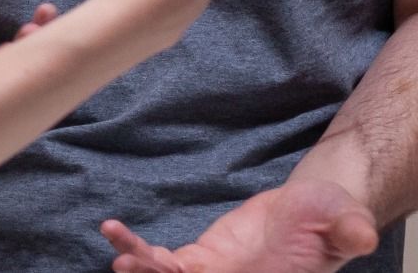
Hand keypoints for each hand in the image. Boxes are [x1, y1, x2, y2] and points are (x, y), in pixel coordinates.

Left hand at [101, 179, 378, 272]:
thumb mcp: (345, 218)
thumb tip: (361, 235)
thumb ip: (350, 227)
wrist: (310, 210)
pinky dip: (137, 250)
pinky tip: (115, 235)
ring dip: (142, 269)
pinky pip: (163, 262)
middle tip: (129, 269)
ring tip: (119, 260)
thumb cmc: (330, 217)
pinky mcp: (199, 261)